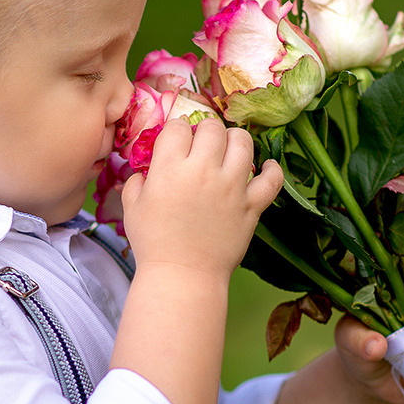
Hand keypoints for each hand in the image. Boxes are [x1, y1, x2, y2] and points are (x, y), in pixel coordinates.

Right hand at [120, 117, 282, 279]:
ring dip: (235, 140)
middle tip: (202, 144)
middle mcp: (202, 171)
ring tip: (229, 150)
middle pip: (212, 128)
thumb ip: (136, 183)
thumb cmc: (153, 244)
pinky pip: (272, 179)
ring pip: (243, 142)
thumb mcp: (132, 209)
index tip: (177, 141)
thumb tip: (144, 172)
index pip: (178, 127)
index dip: (176, 131)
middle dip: (205, 131)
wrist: (182, 276)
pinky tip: (266, 168)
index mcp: (170, 169)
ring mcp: (231, 187)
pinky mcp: (251, 206)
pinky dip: (272, 170)